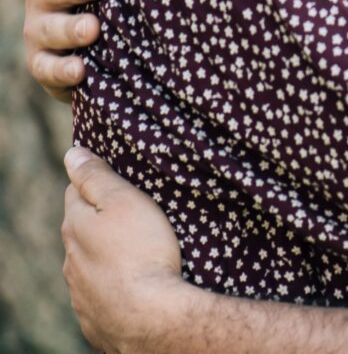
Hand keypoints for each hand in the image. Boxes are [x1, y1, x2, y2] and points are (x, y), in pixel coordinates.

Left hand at [63, 147, 185, 353]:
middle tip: (134, 211)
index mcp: (75, 226)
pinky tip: (132, 281)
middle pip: (82, 228)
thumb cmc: (143, 252)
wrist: (152, 319)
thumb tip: (72, 154)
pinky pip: (101, 291)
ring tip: (137, 248)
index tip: (118, 178)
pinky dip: (113, 281)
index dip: (96, 181)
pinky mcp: (95, 317)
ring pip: (90, 261)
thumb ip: (96, 177)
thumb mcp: (124, 201)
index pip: (75, 191)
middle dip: (101, 218)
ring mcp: (81, 291)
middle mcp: (71, 259)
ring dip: (107, 252)